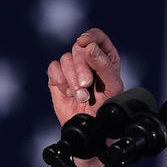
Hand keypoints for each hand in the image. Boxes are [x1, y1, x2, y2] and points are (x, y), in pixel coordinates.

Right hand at [47, 28, 123, 166]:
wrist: (92, 130)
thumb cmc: (108, 108)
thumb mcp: (112, 87)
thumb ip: (103, 65)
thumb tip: (89, 47)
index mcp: (105, 57)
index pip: (96, 36)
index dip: (90, 36)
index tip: (85, 43)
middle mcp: (87, 60)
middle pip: (78, 47)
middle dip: (81, 67)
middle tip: (86, 84)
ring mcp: (71, 69)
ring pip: (65, 59)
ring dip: (72, 79)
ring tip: (81, 96)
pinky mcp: (57, 79)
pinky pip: (53, 69)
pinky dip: (60, 81)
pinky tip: (68, 93)